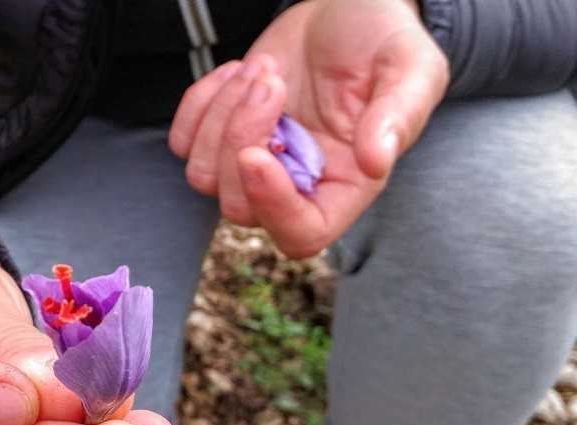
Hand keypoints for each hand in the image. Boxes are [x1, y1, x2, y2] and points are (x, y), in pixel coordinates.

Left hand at [169, 0, 448, 256]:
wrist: (346, 9)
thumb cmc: (383, 41)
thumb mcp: (411, 68)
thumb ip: (398, 116)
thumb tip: (375, 162)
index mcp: (345, 185)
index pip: (302, 233)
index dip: (273, 208)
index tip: (255, 155)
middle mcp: (295, 184)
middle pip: (239, 207)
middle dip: (242, 138)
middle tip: (273, 80)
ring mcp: (253, 162)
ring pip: (204, 177)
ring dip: (222, 115)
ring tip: (264, 69)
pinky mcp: (221, 136)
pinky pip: (183, 143)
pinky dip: (200, 103)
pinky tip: (237, 72)